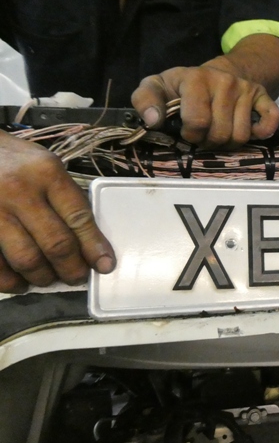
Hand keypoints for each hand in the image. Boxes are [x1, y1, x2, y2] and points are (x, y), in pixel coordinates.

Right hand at [0, 132, 114, 293]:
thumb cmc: (13, 159)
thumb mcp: (44, 164)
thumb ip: (64, 197)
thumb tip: (88, 240)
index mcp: (46, 173)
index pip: (78, 216)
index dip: (94, 246)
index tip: (104, 265)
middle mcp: (20, 191)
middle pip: (55, 243)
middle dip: (72, 268)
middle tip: (77, 277)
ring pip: (26, 258)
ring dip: (43, 276)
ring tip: (49, 279)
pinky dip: (10, 280)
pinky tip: (20, 283)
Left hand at [131, 64, 278, 147]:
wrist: (218, 72)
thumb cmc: (183, 87)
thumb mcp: (157, 87)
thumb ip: (145, 101)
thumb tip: (153, 120)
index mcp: (196, 78)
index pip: (198, 121)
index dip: (190, 134)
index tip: (187, 131)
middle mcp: (225, 81)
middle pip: (221, 133)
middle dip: (209, 141)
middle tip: (204, 136)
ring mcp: (246, 89)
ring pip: (242, 136)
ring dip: (229, 143)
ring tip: (219, 134)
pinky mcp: (264, 96)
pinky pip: (271, 121)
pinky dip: (262, 133)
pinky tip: (250, 132)